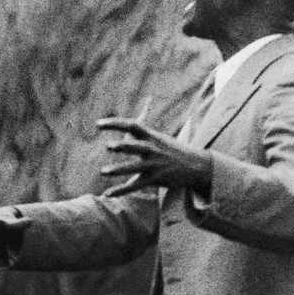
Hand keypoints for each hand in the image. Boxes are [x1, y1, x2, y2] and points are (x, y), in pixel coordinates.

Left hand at [97, 118, 213, 195]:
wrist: (195, 165)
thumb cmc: (172, 149)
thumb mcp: (159, 136)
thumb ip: (145, 124)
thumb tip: (146, 100)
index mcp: (151, 136)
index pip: (132, 125)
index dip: (115, 124)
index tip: (98, 124)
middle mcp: (152, 149)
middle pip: (136, 146)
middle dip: (123, 146)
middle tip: (108, 146)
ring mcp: (154, 164)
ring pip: (134, 167)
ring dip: (119, 169)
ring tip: (103, 171)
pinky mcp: (156, 179)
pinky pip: (136, 185)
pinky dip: (121, 190)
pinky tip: (107, 194)